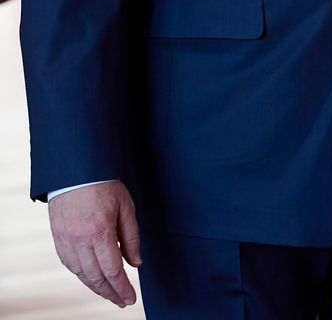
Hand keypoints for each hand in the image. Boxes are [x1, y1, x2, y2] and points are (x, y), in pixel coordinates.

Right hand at [48, 181, 140, 307]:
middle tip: (121, 301)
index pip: (113, 270)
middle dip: (110, 293)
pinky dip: (81, 275)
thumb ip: (131, 236)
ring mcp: (66, 240)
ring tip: (109, 293)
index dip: (122, 288)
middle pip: (96, 277)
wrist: (75, 169)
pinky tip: (91, 278)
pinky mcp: (57, 238)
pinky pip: (69, 264)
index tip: (130, 298)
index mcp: (100, 231)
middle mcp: (80, 240)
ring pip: (81, 274)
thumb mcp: (125, 206)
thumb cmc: (104, 183)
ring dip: (96, 288)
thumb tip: (136, 263)